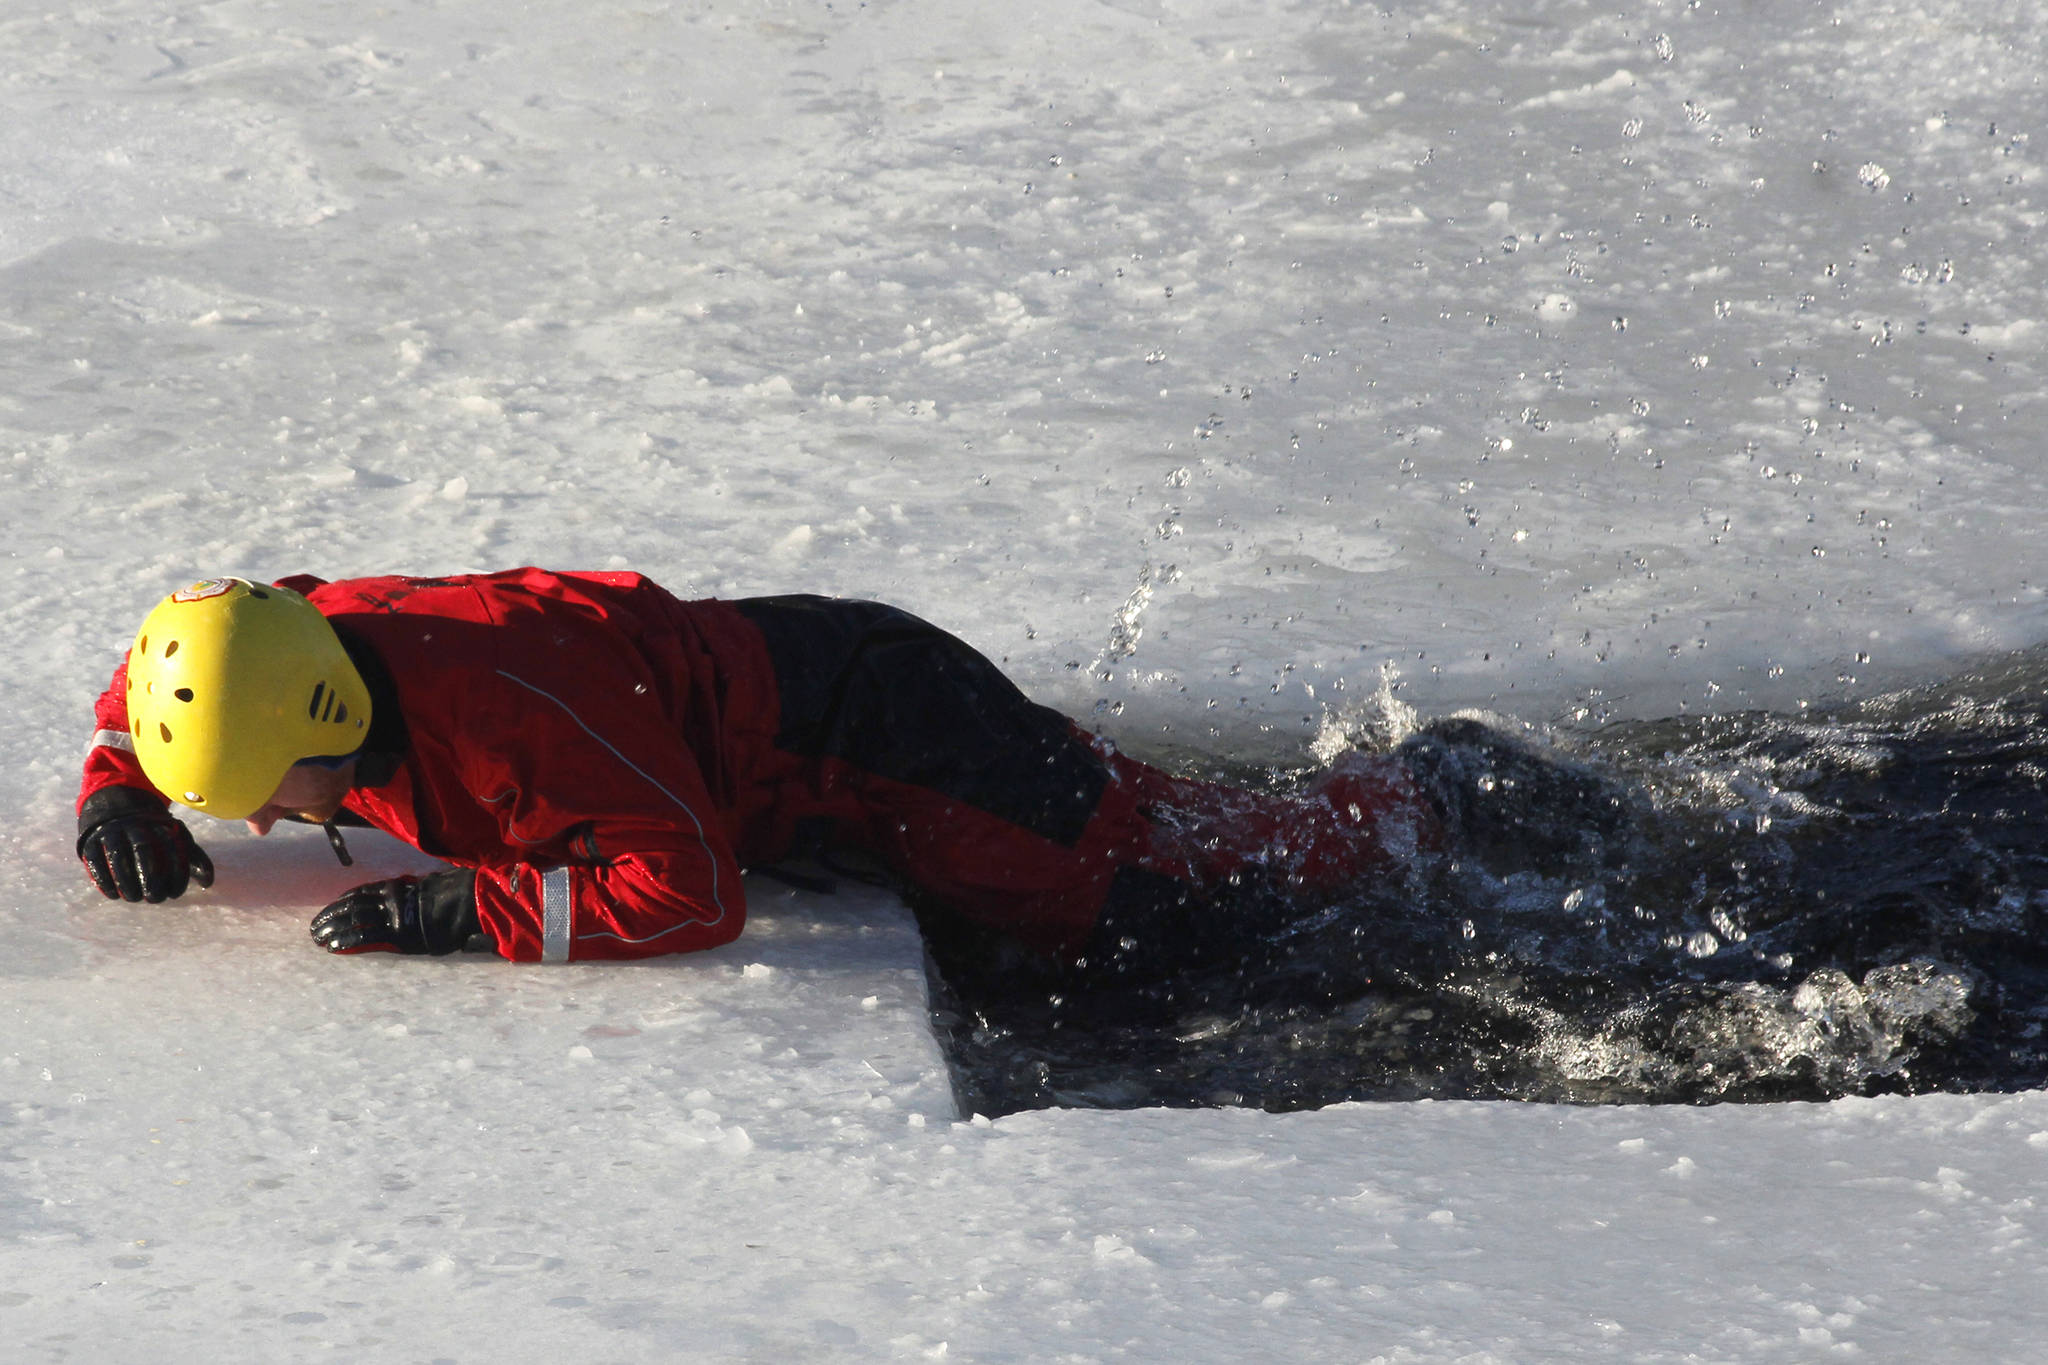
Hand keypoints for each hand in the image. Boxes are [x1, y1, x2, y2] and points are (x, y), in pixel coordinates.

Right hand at [78, 806, 215, 902]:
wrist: (114, 810)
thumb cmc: (153, 834)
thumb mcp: (175, 838)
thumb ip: (194, 858)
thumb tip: (208, 883)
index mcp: (159, 823)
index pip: (172, 846)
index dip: (176, 871)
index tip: (176, 893)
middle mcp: (135, 825)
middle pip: (143, 849)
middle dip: (150, 877)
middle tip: (155, 898)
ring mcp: (111, 831)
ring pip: (117, 855)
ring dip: (126, 881)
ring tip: (134, 898)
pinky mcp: (90, 841)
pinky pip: (95, 861)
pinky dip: (104, 879)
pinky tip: (113, 895)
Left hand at [311, 871, 481, 955]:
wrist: (462, 907)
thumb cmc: (446, 900)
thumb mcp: (423, 890)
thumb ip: (407, 893)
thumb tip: (402, 895)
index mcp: (393, 887)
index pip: (360, 893)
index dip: (341, 902)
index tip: (330, 909)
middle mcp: (388, 898)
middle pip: (351, 905)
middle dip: (330, 916)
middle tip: (315, 928)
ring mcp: (391, 915)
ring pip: (352, 919)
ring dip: (332, 929)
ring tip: (318, 938)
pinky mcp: (395, 933)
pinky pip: (364, 936)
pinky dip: (346, 940)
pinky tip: (333, 946)